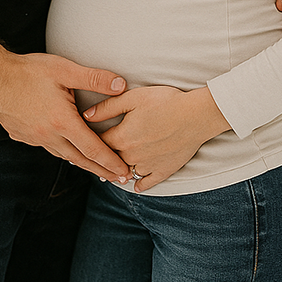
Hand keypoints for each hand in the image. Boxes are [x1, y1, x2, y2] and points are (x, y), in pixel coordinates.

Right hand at [0, 52, 130, 181]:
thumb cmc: (28, 71)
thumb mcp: (64, 69)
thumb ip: (94, 78)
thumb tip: (121, 84)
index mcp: (62, 122)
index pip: (92, 149)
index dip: (111, 162)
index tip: (125, 172)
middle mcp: (48, 136)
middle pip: (80, 159)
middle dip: (102, 170)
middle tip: (120, 179)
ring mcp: (34, 139)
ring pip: (63, 155)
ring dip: (82, 163)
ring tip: (97, 169)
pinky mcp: (22, 136)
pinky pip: (48, 148)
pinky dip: (62, 153)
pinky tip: (67, 151)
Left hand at [83, 85, 228, 191]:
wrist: (196, 115)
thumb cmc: (166, 101)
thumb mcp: (134, 97)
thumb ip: (108, 107)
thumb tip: (86, 115)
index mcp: (122, 137)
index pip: (98, 142)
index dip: (91, 139)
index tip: (86, 139)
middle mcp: (131, 156)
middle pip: (110, 159)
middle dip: (103, 156)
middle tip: (96, 156)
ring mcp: (147, 165)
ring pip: (126, 172)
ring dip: (119, 171)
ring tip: (112, 170)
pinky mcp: (163, 171)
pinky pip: (146, 182)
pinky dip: (139, 184)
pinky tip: (135, 184)